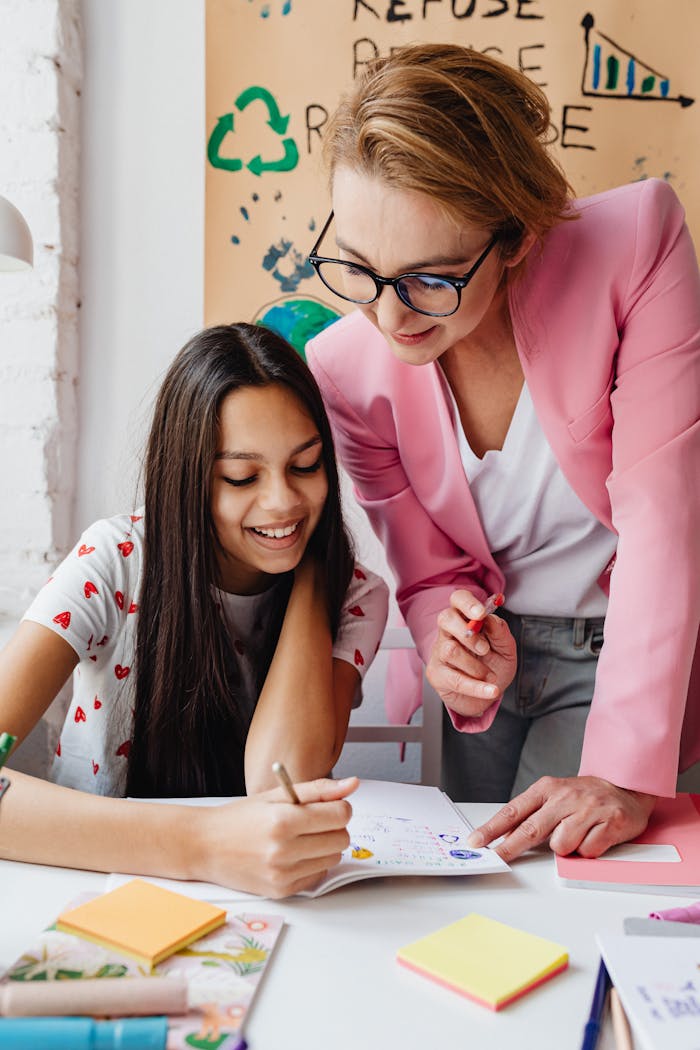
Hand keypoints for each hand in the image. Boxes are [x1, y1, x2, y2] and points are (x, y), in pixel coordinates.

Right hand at [196, 776, 357, 897]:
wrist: (205, 846)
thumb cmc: (240, 818)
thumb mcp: (276, 794)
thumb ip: (318, 790)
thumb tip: (352, 785)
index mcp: (283, 820)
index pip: (340, 815)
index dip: (340, 808)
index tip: (330, 806)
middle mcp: (284, 850)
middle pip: (341, 839)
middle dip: (334, 827)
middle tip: (314, 822)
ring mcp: (283, 874)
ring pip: (333, 859)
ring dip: (325, 847)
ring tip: (301, 838)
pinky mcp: (281, 891)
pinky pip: (317, 876)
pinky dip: (312, 864)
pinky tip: (293, 855)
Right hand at [426, 589, 516, 717]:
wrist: (488, 695)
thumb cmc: (494, 666)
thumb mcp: (506, 649)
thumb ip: (500, 632)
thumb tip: (491, 618)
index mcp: (465, 619)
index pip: (458, 599)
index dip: (467, 603)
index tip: (481, 613)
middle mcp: (449, 633)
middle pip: (446, 619)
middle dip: (466, 632)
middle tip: (485, 648)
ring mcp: (439, 653)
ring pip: (450, 650)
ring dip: (475, 665)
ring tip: (489, 675)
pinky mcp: (437, 674)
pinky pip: (454, 679)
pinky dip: (476, 687)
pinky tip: (490, 690)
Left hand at [466, 776, 656, 861]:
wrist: (626, 787)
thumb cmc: (584, 797)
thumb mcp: (555, 796)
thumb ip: (534, 814)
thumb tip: (506, 838)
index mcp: (547, 788)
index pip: (514, 811)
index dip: (493, 828)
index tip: (476, 841)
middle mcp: (565, 797)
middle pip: (530, 830)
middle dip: (509, 848)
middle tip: (496, 859)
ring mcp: (588, 809)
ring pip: (561, 845)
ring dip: (566, 847)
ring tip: (578, 833)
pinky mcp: (610, 823)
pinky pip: (587, 851)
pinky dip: (589, 850)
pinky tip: (595, 835)